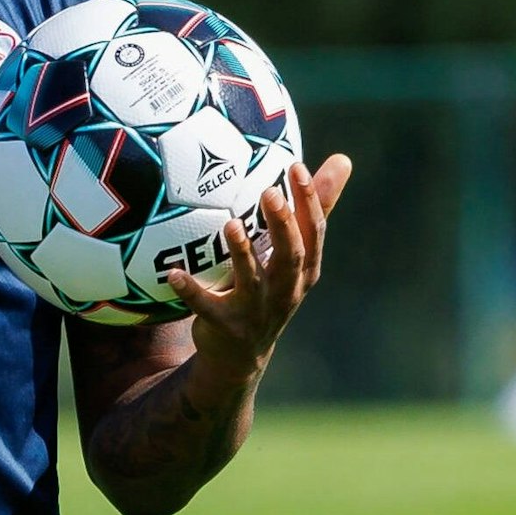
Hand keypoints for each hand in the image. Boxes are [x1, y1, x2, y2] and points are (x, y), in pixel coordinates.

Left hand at [167, 156, 351, 378]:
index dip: (309, 201)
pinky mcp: (226, 326)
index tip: (297, 166)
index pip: (314, 232)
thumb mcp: (296, 252)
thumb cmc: (270, 289)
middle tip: (270, 192)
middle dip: (283, 226)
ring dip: (242, 253)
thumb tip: (342, 160)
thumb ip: (314, 209)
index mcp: (305, 270)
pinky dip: (191, 291)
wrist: (241, 355)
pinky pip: (205, 307)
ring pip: (252, 281)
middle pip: (291, 256)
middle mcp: (286, 291)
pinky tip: (173, 273)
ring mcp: (257, 311)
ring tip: (230, 223)